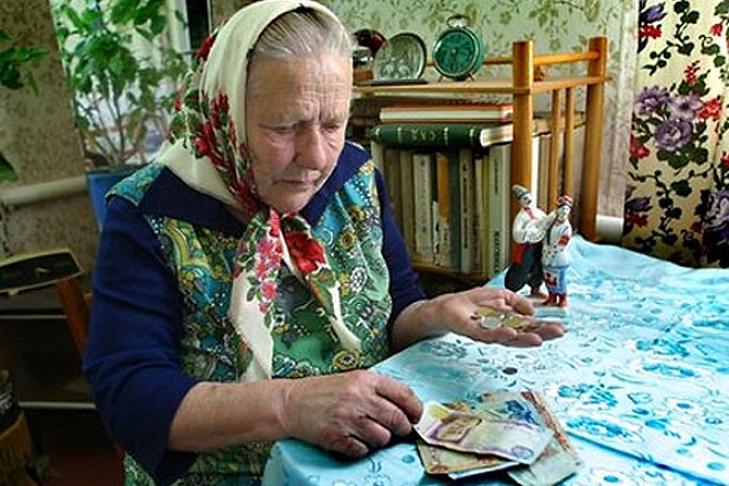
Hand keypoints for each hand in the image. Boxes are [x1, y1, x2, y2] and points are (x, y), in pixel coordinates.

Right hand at [281, 370, 421, 456]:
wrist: (291, 402)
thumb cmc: (324, 391)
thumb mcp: (353, 380)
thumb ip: (378, 390)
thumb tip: (407, 409)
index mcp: (366, 379)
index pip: (404, 394)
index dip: (415, 409)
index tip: (417, 417)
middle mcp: (359, 397)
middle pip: (397, 420)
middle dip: (402, 429)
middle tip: (397, 430)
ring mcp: (347, 418)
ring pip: (382, 438)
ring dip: (380, 440)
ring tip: (367, 432)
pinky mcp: (336, 437)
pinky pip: (362, 450)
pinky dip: (361, 448)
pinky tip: (352, 438)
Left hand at [430, 287, 564, 346]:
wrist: (448, 307)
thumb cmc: (474, 303)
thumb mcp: (500, 295)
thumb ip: (517, 301)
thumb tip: (532, 311)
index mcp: (509, 322)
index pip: (530, 326)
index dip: (545, 327)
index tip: (562, 328)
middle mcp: (501, 330)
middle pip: (524, 334)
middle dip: (541, 334)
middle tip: (558, 333)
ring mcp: (488, 333)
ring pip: (508, 338)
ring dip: (523, 339)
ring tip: (538, 339)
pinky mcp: (473, 332)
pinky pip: (487, 335)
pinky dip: (499, 334)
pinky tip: (510, 333)